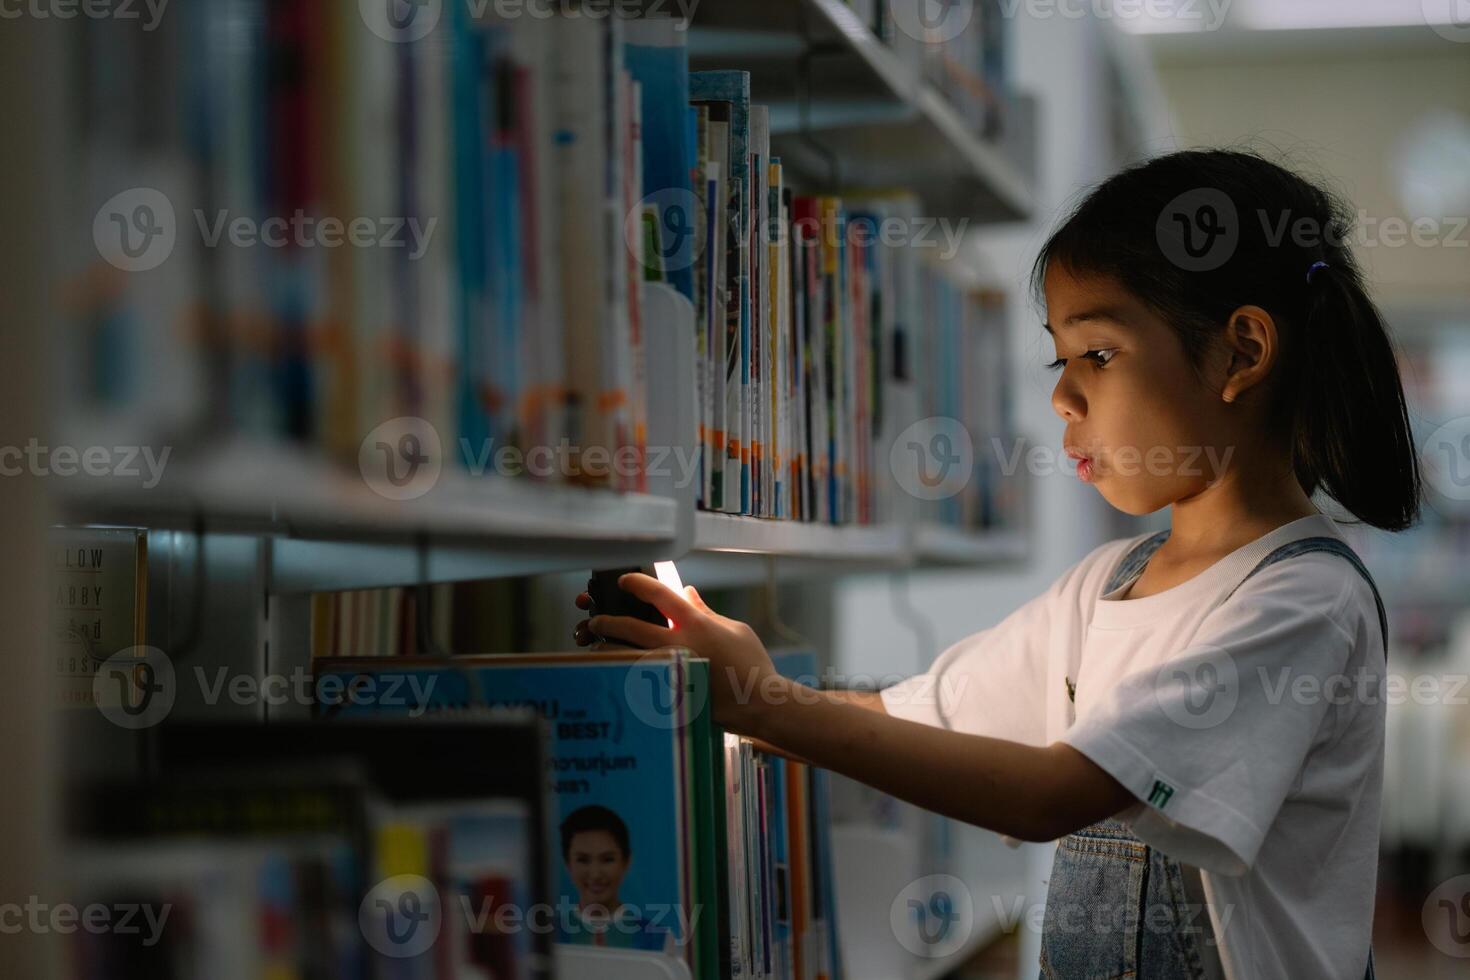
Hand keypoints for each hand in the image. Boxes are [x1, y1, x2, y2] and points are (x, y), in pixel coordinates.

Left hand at [573, 573, 779, 732]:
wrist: (759, 703)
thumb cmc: (751, 663)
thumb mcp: (734, 629)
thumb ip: (705, 611)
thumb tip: (686, 592)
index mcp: (696, 624)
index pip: (659, 594)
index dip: (636, 583)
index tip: (625, 581)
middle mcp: (680, 645)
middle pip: (631, 627)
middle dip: (608, 621)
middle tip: (597, 620)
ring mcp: (672, 671)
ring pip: (625, 657)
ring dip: (607, 649)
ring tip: (596, 646)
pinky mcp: (670, 693)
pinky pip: (636, 682)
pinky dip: (621, 674)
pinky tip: (612, 672)